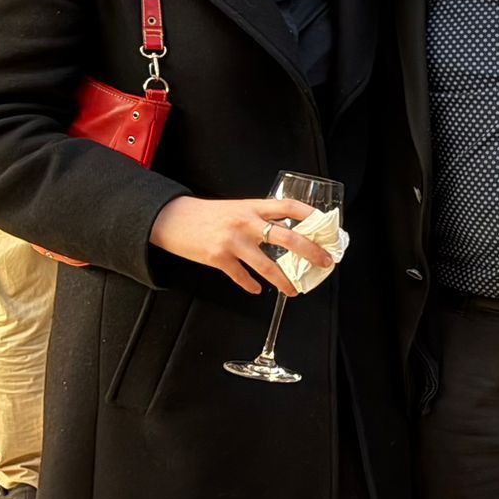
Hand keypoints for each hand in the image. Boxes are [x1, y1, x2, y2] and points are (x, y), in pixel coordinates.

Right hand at [149, 196, 335, 296]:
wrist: (172, 219)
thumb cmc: (207, 214)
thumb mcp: (237, 208)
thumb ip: (259, 218)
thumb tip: (286, 232)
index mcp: (252, 207)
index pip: (289, 207)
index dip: (311, 215)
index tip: (326, 225)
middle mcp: (246, 223)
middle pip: (288, 238)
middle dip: (311, 252)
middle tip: (324, 262)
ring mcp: (232, 242)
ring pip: (268, 266)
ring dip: (284, 281)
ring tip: (293, 290)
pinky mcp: (218, 258)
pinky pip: (242, 277)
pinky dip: (252, 285)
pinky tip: (258, 289)